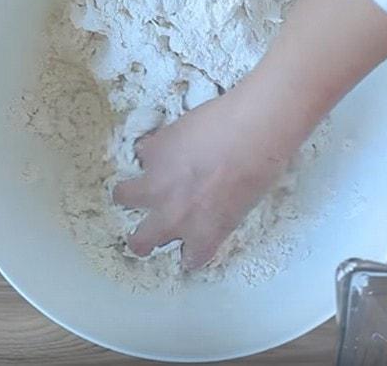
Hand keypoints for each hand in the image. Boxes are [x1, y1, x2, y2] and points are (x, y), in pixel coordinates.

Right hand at [113, 78, 303, 269]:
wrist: (252, 127)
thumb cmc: (263, 167)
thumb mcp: (244, 206)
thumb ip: (218, 215)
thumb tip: (207, 205)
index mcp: (204, 234)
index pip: (190, 258)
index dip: (190, 252)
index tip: (191, 248)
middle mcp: (174, 215)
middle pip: (141, 241)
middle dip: (142, 242)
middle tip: (145, 237)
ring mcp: (157, 183)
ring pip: (123, 196)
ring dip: (131, 194)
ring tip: (138, 187)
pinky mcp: (152, 151)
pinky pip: (143, 153)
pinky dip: (152, 151)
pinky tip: (166, 145)